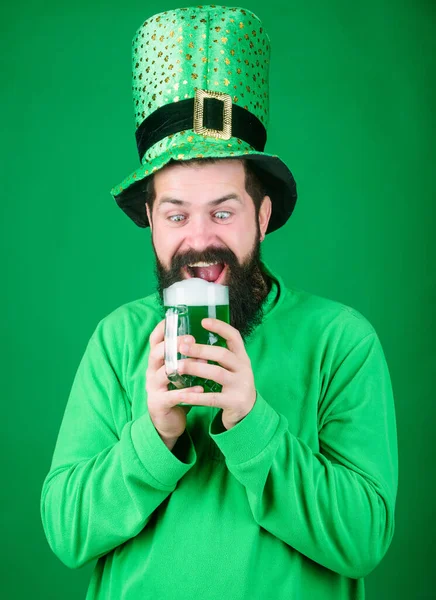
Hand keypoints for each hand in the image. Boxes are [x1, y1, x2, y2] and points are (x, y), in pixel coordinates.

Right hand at [146, 319, 204, 447]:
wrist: (168, 422)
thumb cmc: (176, 392)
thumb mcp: (177, 372)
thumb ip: (183, 358)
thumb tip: (201, 339)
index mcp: (156, 362)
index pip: (154, 341)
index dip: (161, 329)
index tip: (172, 318)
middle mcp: (151, 372)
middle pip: (156, 354)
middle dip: (173, 344)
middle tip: (191, 338)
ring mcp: (153, 388)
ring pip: (164, 373)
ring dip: (183, 367)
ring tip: (201, 363)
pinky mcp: (159, 404)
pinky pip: (172, 396)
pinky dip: (187, 392)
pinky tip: (200, 389)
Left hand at [177, 318, 256, 429]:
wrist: (248, 412)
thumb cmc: (233, 384)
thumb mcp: (233, 367)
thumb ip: (219, 355)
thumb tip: (191, 339)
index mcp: (242, 357)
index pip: (234, 337)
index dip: (220, 327)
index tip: (203, 321)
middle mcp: (244, 369)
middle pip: (223, 355)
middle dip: (201, 350)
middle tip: (182, 347)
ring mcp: (240, 385)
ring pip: (217, 374)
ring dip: (196, 369)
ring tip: (179, 367)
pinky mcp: (234, 402)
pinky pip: (213, 398)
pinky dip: (196, 396)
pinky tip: (182, 394)